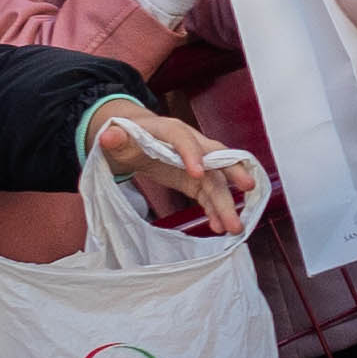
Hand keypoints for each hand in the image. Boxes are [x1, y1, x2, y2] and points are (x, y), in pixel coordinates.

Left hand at [92, 105, 253, 234]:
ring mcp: (198, 164)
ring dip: (227, 203)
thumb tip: (108, 137)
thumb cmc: (128, 137)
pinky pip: (209, 195)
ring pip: (217, 181)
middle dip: (233, 171)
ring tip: (234, 226)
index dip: (192, 153)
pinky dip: (215, 210)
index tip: (197, 172)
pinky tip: (219, 227)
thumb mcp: (116, 138)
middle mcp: (191, 144)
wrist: (135, 140)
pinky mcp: (196, 181)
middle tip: (248, 186)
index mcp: (170, 130)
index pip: (182, 137)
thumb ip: (113, 138)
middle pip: (215, 156)